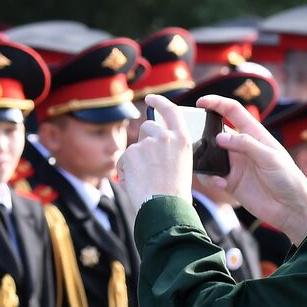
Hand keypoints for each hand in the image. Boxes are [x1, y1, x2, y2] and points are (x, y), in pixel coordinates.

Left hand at [117, 95, 195, 215]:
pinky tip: (136, 184)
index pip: (171, 111)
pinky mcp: (132, 152)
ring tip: (144, 181)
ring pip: (134, 147)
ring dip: (135, 161)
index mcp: (182, 139)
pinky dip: (126, 172)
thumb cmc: (175, 194)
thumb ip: (170, 150)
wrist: (165, 208)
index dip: (160, 102)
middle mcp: (166, 136)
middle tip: (143, 160)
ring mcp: (148, 143)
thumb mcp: (181, 166)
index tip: (151, 99)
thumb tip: (152, 145)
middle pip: (148, 128)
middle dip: (143, 141)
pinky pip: (123, 160)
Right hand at [183, 94, 306, 244]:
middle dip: (202, 133)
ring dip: (204, 159)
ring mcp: (234, 165)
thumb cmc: (288, 178)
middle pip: (215, 132)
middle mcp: (241, 147)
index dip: (217, 103)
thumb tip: (220, 137)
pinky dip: (211, 178)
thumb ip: (246, 144)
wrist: (290, 208)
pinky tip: (221, 184)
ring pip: (210, 156)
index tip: (201, 102)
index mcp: (254, 134)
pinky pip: (212, 176)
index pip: (233, 111)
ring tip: (206, 166)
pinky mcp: (230, 182)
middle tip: (192, 138)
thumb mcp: (270, 157)